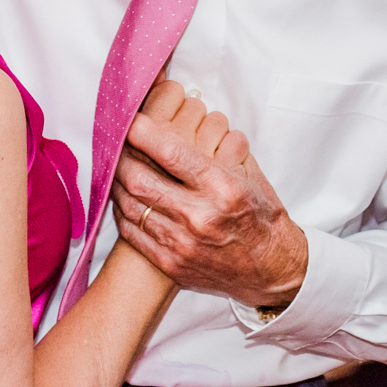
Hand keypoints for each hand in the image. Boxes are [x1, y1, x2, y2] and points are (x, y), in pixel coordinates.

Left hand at [111, 79, 307, 308]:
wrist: (271, 269)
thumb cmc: (260, 217)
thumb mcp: (249, 175)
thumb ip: (219, 148)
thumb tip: (191, 117)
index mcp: (222, 188)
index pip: (170, 153)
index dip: (143, 133)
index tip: (130, 119)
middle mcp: (199, 216)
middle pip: (140, 179)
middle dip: (121, 156)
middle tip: (115, 142)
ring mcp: (182, 244)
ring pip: (130, 205)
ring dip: (117, 181)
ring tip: (116, 166)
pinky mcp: (171, 264)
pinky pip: (132, 233)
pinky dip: (122, 211)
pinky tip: (124, 198)